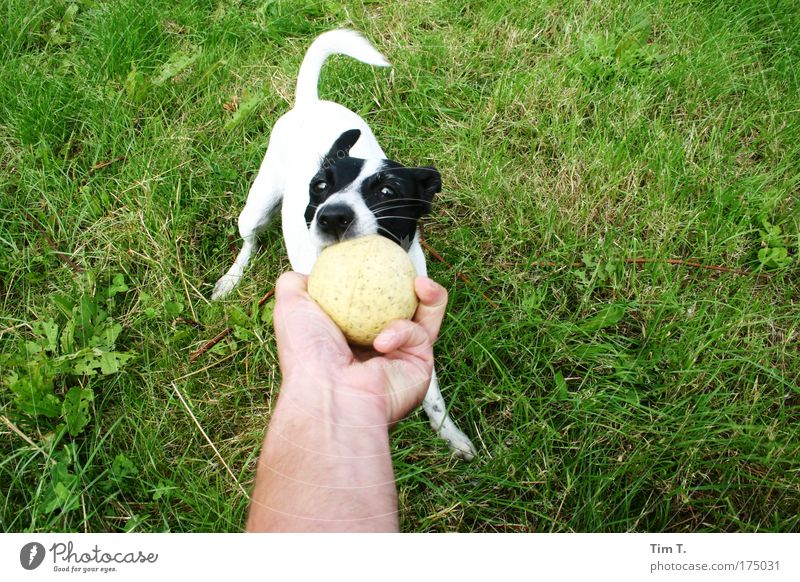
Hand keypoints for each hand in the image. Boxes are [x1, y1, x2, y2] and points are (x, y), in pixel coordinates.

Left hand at [272, 271, 447, 424]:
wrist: (331, 394)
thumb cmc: (308, 355)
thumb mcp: (290, 306)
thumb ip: (297, 284)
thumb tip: (308, 272)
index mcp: (348, 333)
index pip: (370, 300)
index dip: (379, 278)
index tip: (381, 259)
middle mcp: (376, 346)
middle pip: (404, 304)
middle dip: (412, 283)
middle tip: (408, 267)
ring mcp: (401, 356)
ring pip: (425, 316)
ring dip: (428, 295)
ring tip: (420, 283)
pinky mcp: (419, 366)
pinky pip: (420, 334)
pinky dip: (403, 331)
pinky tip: (385, 338)